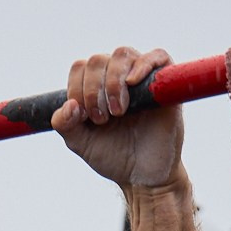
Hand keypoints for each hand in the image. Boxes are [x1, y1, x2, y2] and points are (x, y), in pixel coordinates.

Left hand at [51, 46, 184, 190]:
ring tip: (118, 111)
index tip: (85, 116)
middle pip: (98, 60)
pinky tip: (132, 83)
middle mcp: (117, 77)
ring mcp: (142, 78)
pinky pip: (158, 56)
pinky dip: (143, 64)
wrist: (142, 176)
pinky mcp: (165, 84)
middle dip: (93, 90)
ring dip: (113, 81)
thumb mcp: (80, 142)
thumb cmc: (113, 156)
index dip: (77, 88)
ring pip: (122, 54)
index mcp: (95, 87)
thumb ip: (65, 124)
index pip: (80, 68)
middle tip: (102, 119)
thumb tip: (69, 104)